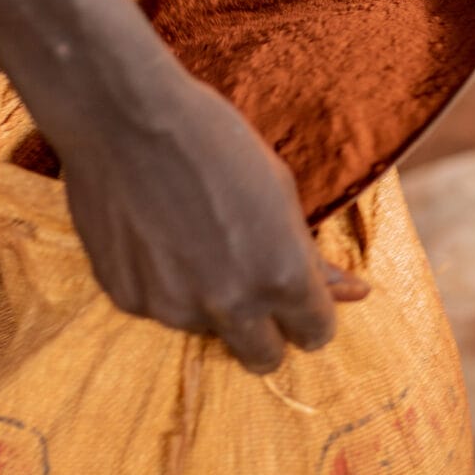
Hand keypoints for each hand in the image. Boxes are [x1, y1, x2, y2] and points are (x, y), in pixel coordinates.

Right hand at [58, 73, 367, 372]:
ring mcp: (173, 308)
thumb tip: (351, 291)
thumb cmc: (213, 140)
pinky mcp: (128, 300)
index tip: (301, 297)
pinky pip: (161, 310)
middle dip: (267, 332)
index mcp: (281, 275)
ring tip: (194, 238)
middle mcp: (230, 304)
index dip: (311, 314)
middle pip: (263, 357)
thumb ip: (311, 254)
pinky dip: (166, 285)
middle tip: (254, 287)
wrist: (123, 117)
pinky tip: (157, 235)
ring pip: (208, 330)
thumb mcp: (279, 191)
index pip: (315, 334)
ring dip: (211, 302)